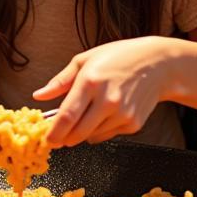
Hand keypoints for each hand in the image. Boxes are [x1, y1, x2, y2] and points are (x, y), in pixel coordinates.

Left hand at [33, 37, 172, 146]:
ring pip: (90, 136)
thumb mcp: (85, 60)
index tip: (46, 139)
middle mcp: (107, 100)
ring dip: (82, 132)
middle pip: (77, 133)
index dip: (53, 132)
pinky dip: (99, 129)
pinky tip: (106, 112)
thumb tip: (38, 96)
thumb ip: (60, 81)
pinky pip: (106, 135)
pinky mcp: (133, 124)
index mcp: (91, 82)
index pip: (67, 116)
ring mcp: (122, 114)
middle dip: (63, 139)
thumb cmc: (118, 57)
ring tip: (89, 111)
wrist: (158, 64)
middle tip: (57, 137)